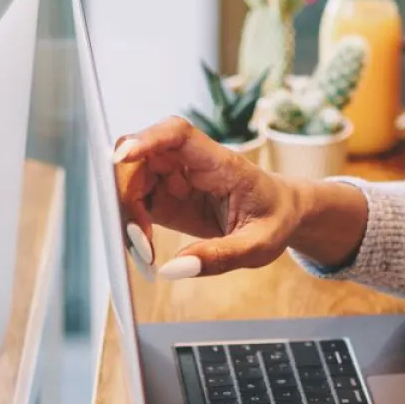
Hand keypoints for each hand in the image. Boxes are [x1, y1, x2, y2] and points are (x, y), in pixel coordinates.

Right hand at [112, 117, 302, 278]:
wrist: (282, 213)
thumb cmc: (274, 219)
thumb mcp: (258, 245)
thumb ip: (219, 257)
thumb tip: (173, 269)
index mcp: (220, 162)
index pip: (177, 134)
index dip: (146, 139)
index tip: (122, 157)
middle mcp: (192, 162)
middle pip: (141, 156)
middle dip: (126, 192)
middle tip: (138, 239)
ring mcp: (175, 177)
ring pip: (131, 178)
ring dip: (125, 211)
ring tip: (144, 252)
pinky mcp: (166, 196)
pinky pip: (136, 200)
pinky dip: (130, 224)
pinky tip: (144, 250)